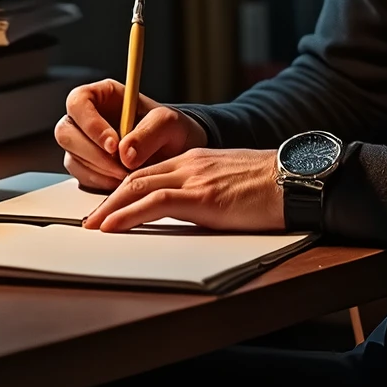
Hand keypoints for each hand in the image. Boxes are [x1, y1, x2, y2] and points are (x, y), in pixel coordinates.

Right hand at [55, 79, 207, 192]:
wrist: (176, 154)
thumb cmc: (171, 130)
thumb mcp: (168, 123)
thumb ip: (149, 132)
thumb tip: (125, 153)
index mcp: (103, 95)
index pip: (78, 102)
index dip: (90, 123)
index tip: (113, 144)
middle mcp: (88, 118)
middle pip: (66, 132)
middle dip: (91, 153)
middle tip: (119, 167)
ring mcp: (84, 144)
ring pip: (72, 157)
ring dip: (98, 171)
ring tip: (127, 175)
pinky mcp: (87, 166)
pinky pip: (81, 177)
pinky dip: (100, 183)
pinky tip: (121, 183)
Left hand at [82, 148, 284, 232]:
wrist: (295, 180)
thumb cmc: (271, 188)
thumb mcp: (230, 184)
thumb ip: (206, 191)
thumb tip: (190, 212)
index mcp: (196, 160)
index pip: (150, 172)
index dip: (124, 190)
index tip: (109, 207)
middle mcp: (190, 164)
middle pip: (136, 178)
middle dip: (110, 199)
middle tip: (91, 219)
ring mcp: (195, 178)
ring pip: (138, 187)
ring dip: (110, 208)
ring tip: (93, 226)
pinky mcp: (202, 197)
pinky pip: (154, 203)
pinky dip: (127, 214)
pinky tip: (112, 226)